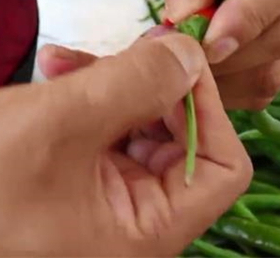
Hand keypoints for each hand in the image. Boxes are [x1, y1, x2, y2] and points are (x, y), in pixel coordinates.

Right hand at [0, 34, 251, 256]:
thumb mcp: (56, 126)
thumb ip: (135, 84)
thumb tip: (193, 52)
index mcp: (150, 230)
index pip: (226, 168)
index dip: (211, 110)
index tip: (178, 62)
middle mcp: (139, 221)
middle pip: (184, 140)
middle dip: (154, 86)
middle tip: (124, 49)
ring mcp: (108, 201)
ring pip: (142, 127)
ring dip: (114, 83)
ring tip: (64, 63)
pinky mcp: (79, 182)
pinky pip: (106, 131)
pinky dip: (88, 97)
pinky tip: (54, 72)